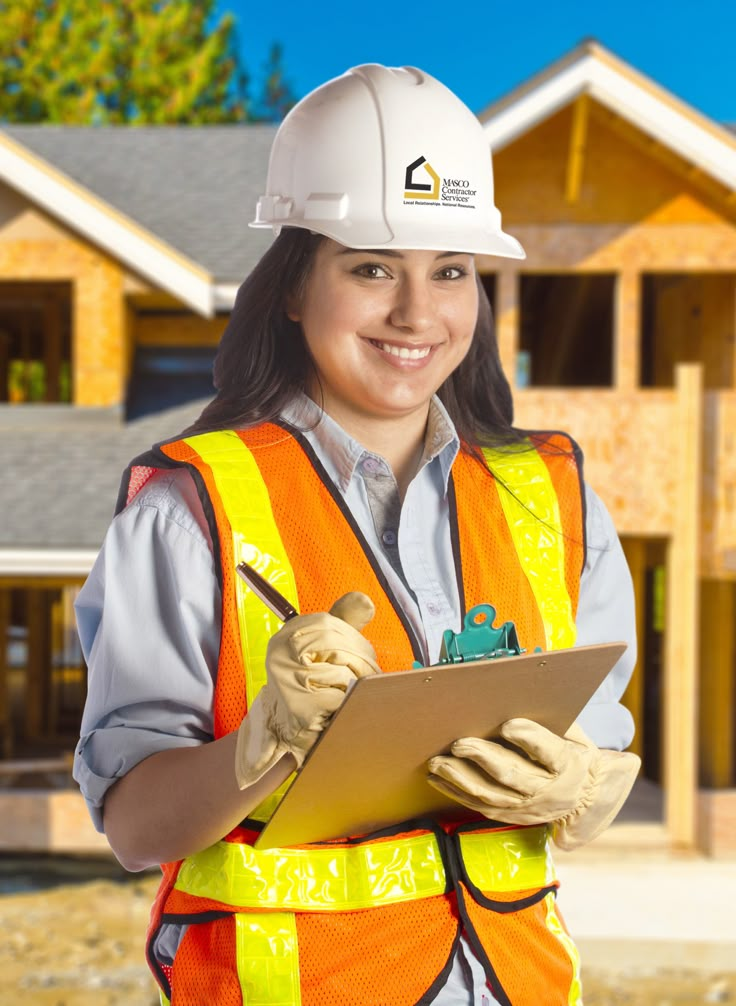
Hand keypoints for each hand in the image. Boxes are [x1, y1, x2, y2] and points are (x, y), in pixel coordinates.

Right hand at [235, 592, 380, 788]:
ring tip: (342, 697)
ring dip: (355, 687)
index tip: (352, 654)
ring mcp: (288, 682)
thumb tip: (365, 601)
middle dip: (359, 662)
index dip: (350, 639)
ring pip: (345, 673)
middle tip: (357, 678)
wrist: (287, 736)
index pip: (329, 622)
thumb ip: (343, 622)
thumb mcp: (324, 648)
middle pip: (339, 645)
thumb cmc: (312, 689)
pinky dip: (348, 706)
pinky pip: (343, 700)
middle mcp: (280, 655)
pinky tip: (337, 711)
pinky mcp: (301, 709)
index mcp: (285, 636)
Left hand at [427, 718, 640, 849]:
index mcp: (569, 764)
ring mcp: (529, 807)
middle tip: (459, 743)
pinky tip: (438, 779)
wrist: (587, 797)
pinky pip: (482, 806)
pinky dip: (457, 793)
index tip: (508, 725)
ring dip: (461, 778)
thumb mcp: (573, 733)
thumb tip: (517, 691)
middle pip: (513, 775)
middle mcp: (549, 790)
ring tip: (438, 762)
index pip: (549, 752)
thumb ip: (551, 719)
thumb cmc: (573, 752)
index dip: (529, 738)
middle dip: (483, 758)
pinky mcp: (512, 816)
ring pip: (492, 794)